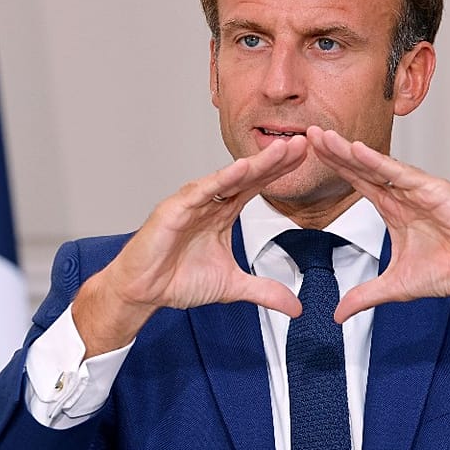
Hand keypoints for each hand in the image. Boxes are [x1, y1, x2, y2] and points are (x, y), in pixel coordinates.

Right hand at [70, 135, 309, 356]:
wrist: (143, 291)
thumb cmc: (177, 279)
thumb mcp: (232, 287)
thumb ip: (264, 291)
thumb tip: (295, 306)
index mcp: (222, 213)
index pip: (256, 187)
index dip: (280, 173)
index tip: (306, 158)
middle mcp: (208, 202)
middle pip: (247, 176)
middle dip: (275, 160)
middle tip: (301, 143)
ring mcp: (191, 203)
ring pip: (227, 179)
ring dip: (255, 164)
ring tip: (280, 150)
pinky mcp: (174, 210)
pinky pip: (201, 191)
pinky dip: (221, 180)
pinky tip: (241, 168)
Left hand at [305, 127, 449, 332]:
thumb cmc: (449, 272)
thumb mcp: (395, 287)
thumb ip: (364, 296)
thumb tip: (338, 315)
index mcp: (394, 208)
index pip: (358, 182)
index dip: (335, 167)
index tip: (310, 153)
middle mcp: (404, 194)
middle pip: (363, 168)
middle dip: (336, 152)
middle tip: (310, 133)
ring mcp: (420, 190)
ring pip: (380, 166)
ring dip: (352, 152)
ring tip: (328, 138)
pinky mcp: (437, 191)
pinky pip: (404, 174)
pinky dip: (381, 162)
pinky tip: (359, 150)